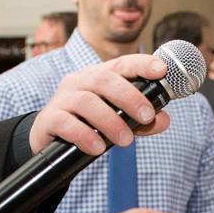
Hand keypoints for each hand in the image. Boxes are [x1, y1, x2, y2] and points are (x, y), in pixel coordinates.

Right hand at [30, 54, 171, 154]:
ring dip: (111, 121)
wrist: (51, 138)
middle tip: (147, 117)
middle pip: (104, 80)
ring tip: (126, 141)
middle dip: (130, 98)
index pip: (121, 64)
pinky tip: (98, 148)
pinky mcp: (49, 119)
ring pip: (86, 102)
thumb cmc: (88, 124)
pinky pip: (66, 123)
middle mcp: (79, 82)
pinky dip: (85, 135)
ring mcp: (62, 99)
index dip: (141, 64)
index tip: (161, 70)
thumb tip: (164, 120)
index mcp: (98, 76)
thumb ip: (140, 121)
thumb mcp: (118, 121)